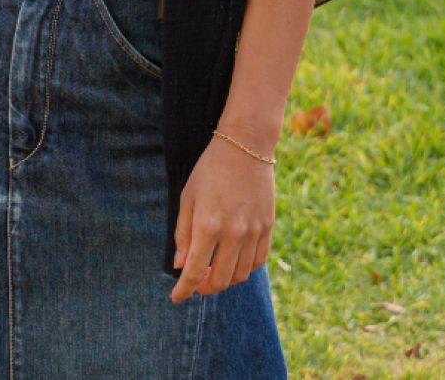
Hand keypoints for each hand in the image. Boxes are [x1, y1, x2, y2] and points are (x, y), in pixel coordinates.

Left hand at [169, 133, 275, 302]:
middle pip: (220, 280)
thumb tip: (180, 266)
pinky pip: (258, 261)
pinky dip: (244, 268)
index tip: (176, 297)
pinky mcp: (268, 227)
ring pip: (241, 275)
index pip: (195, 271)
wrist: (245, 147)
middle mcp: (233, 233)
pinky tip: (234, 260)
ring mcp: (254, 231)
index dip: (184, 290)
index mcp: (208, 225)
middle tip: (196, 283)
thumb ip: (183, 235)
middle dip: (205, 288)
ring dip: (226, 280)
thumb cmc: (210, 171)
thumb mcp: (188, 198)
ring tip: (215, 271)